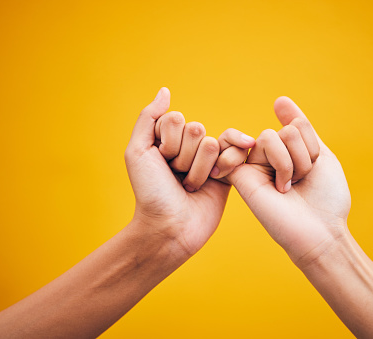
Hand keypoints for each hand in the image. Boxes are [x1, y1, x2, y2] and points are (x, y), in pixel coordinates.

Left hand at [125, 88, 253, 256]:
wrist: (169, 228)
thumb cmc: (150, 193)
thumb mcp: (137, 152)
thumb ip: (148, 118)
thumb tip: (165, 91)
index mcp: (167, 138)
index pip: (176, 119)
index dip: (167, 143)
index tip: (161, 164)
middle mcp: (189, 146)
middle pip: (195, 129)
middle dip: (183, 159)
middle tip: (176, 178)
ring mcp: (209, 158)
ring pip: (211, 143)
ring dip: (198, 170)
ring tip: (190, 187)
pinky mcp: (228, 171)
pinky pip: (235, 150)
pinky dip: (227, 163)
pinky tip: (218, 178)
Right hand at [226, 96, 350, 264]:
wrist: (320, 231)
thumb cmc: (325, 199)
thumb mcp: (320, 155)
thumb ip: (300, 126)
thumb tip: (279, 99)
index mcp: (288, 150)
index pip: (297, 124)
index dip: (312, 146)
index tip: (314, 169)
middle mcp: (269, 156)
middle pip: (286, 130)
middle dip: (303, 156)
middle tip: (300, 181)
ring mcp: (254, 165)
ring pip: (270, 136)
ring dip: (289, 164)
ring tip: (287, 187)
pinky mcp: (240, 175)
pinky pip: (247, 146)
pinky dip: (264, 158)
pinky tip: (272, 184)